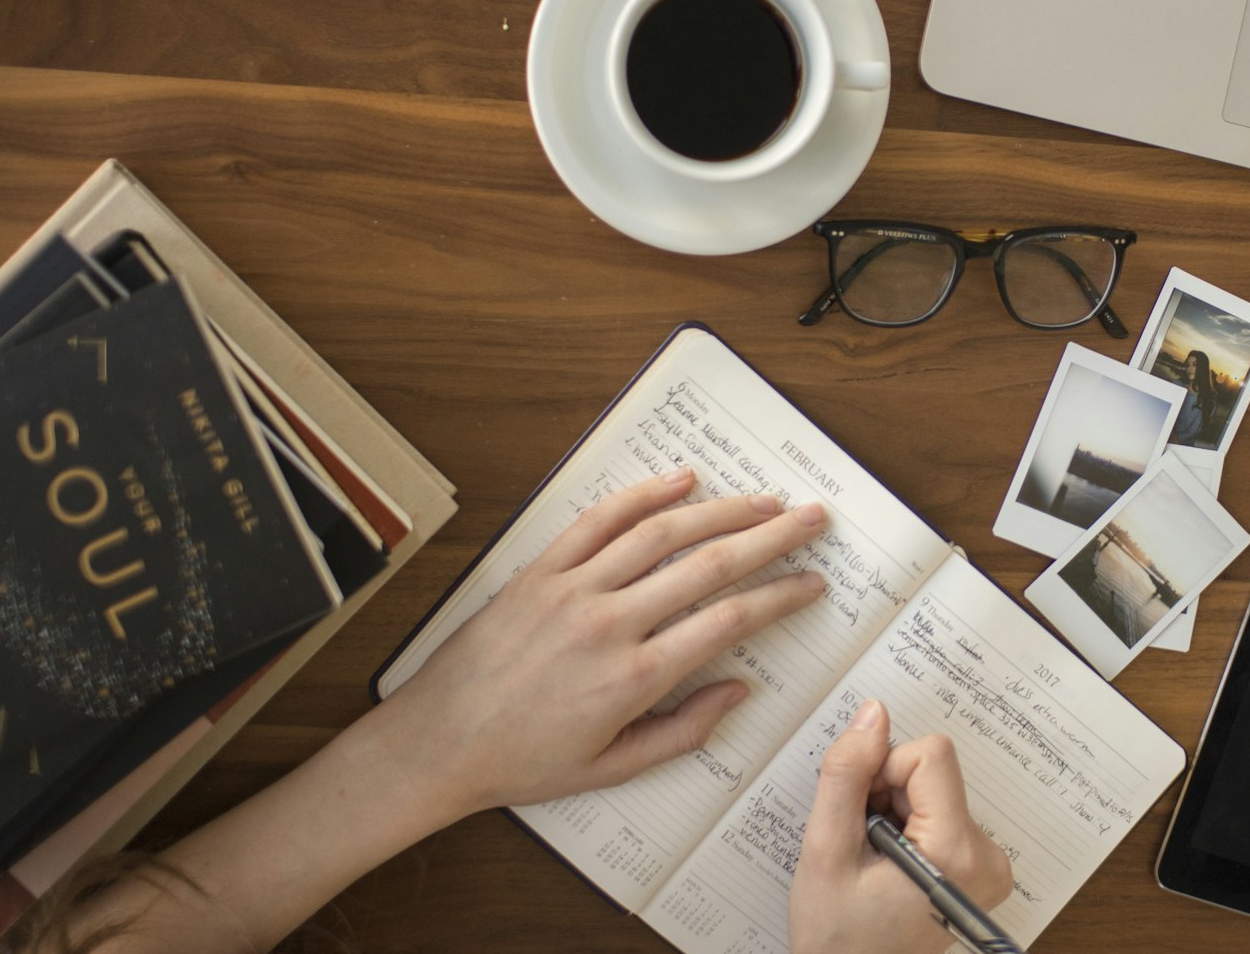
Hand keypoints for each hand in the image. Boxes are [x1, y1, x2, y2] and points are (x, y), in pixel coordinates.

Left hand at [363, 468, 827, 822]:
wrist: (437, 742)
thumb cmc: (524, 762)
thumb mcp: (613, 768)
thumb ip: (683, 731)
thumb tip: (740, 690)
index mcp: (634, 679)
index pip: (729, 621)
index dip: (781, 596)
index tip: (812, 583)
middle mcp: (608, 624)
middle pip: (709, 565)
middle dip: (771, 537)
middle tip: (813, 519)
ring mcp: (571, 590)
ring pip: (661, 533)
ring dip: (721, 510)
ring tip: (764, 499)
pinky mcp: (539, 571)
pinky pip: (598, 521)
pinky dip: (642, 495)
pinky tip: (682, 480)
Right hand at [790, 700, 1013, 953]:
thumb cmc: (837, 936)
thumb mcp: (827, 850)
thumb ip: (847, 775)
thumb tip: (873, 714)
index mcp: (959, 851)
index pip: (930, 755)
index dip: (882, 771)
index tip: (861, 815)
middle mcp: (988, 856)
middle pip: (932, 771)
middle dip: (886, 794)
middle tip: (862, 844)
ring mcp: (987, 864)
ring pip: (932, 789)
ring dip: (892, 811)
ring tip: (872, 860)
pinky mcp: (978, 867)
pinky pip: (939, 811)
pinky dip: (906, 826)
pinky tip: (887, 865)